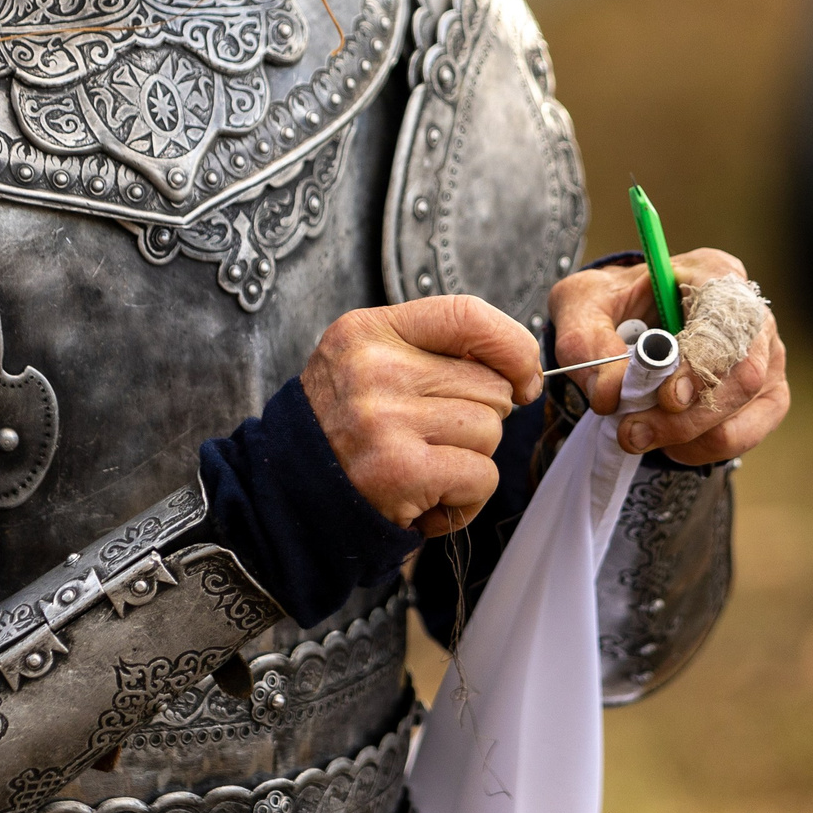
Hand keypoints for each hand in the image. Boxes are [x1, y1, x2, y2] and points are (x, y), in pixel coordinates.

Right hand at [301, 296, 541, 537]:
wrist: (288, 495)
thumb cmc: (345, 429)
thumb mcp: (370, 362)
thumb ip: (435, 352)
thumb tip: (521, 372)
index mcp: (368, 330)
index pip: (467, 315)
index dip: (513, 346)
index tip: (524, 377)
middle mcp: (373, 367)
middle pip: (489, 384)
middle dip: (478, 417)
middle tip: (431, 438)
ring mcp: (384, 418)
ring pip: (489, 431)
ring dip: (470, 459)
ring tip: (425, 466)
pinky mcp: (399, 470)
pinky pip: (482, 475)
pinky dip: (467, 497)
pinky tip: (430, 497)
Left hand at [549, 248, 790, 464]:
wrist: (625, 322)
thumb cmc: (611, 305)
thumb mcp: (582, 306)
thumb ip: (587, 342)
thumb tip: (610, 394)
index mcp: (713, 274)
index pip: (726, 318)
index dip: (702, 360)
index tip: (667, 396)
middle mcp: (750, 313)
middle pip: (743, 372)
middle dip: (688, 414)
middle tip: (634, 431)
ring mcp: (765, 356)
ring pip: (744, 407)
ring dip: (689, 435)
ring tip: (638, 435)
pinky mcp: (764, 395)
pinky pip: (746, 432)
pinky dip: (704, 447)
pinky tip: (668, 443)